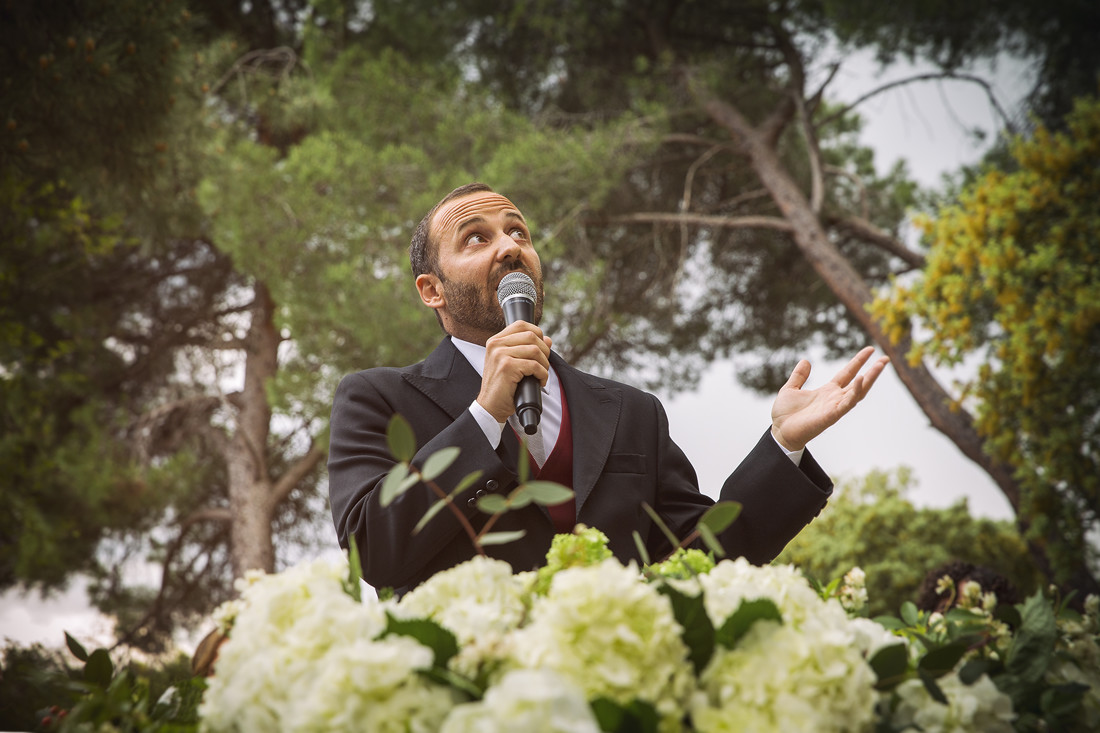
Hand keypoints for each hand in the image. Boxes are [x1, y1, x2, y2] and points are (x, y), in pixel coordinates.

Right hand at [477, 321, 551, 421]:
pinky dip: (542, 374)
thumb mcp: (513, 363)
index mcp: (495, 341)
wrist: (490, 406)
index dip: (537, 333)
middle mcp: (496, 344)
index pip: (521, 325)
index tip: (541, 348)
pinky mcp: (507, 367)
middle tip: (543, 365)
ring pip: (535, 350)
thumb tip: (548, 339)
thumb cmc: (503, 386)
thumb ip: (527, 349)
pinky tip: (539, 381)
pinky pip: (534, 365)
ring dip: (545, 364)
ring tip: (541, 374)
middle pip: (531, 336)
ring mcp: (500, 355)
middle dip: (544, 351)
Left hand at [770, 346, 888, 451]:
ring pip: (858, 392)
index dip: (858, 361)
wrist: (779, 431)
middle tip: (885, 358)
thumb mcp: (790, 389)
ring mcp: (834, 407)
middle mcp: (834, 398)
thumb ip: (799, 376)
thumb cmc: (785, 414)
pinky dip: (855, 392)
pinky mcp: (831, 416)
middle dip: (872, 371)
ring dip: (870, 379)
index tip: (870, 350)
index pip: (847, 373)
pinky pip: (846, 403)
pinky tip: (861, 379)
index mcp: (827, 391)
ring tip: (880, 365)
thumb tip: (806, 361)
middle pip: (859, 382)